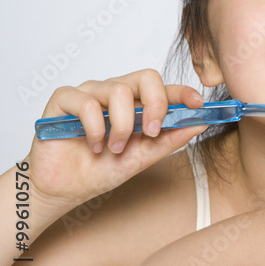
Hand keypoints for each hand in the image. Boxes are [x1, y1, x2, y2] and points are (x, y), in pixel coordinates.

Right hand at [25, 69, 205, 215]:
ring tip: (115, 147)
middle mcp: (115, 93)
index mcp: (136, 104)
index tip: (198, 104)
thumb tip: (200, 124)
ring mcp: (90, 93)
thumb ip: (169, 140)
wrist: (64, 188)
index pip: (164, 88)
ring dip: (122, 125)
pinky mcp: (64, 99)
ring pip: (119, 90)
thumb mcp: (143, 158)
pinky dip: (95, 128)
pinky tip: (93, 145)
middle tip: (152, 130)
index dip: (183, 92)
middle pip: (146, 77)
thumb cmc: (101, 169)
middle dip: (156, 104)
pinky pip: (87, 103)